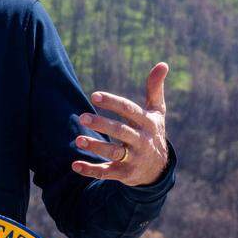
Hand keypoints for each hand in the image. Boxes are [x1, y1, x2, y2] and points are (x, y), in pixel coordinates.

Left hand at [72, 62, 169, 186]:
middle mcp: (142, 141)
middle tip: (82, 117)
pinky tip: (75, 165)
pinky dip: (90, 170)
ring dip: (96, 146)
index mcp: (147, 123)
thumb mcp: (157, 112)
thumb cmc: (152, 132)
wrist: (159, 168)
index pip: (129, 110)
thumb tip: (162, 63)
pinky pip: (106, 172)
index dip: (112, 102)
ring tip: (78, 140)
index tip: (94, 96)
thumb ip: (155, 89)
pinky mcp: (124, 174)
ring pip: (113, 153)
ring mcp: (133, 159)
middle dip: (102, 125)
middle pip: (121, 131)